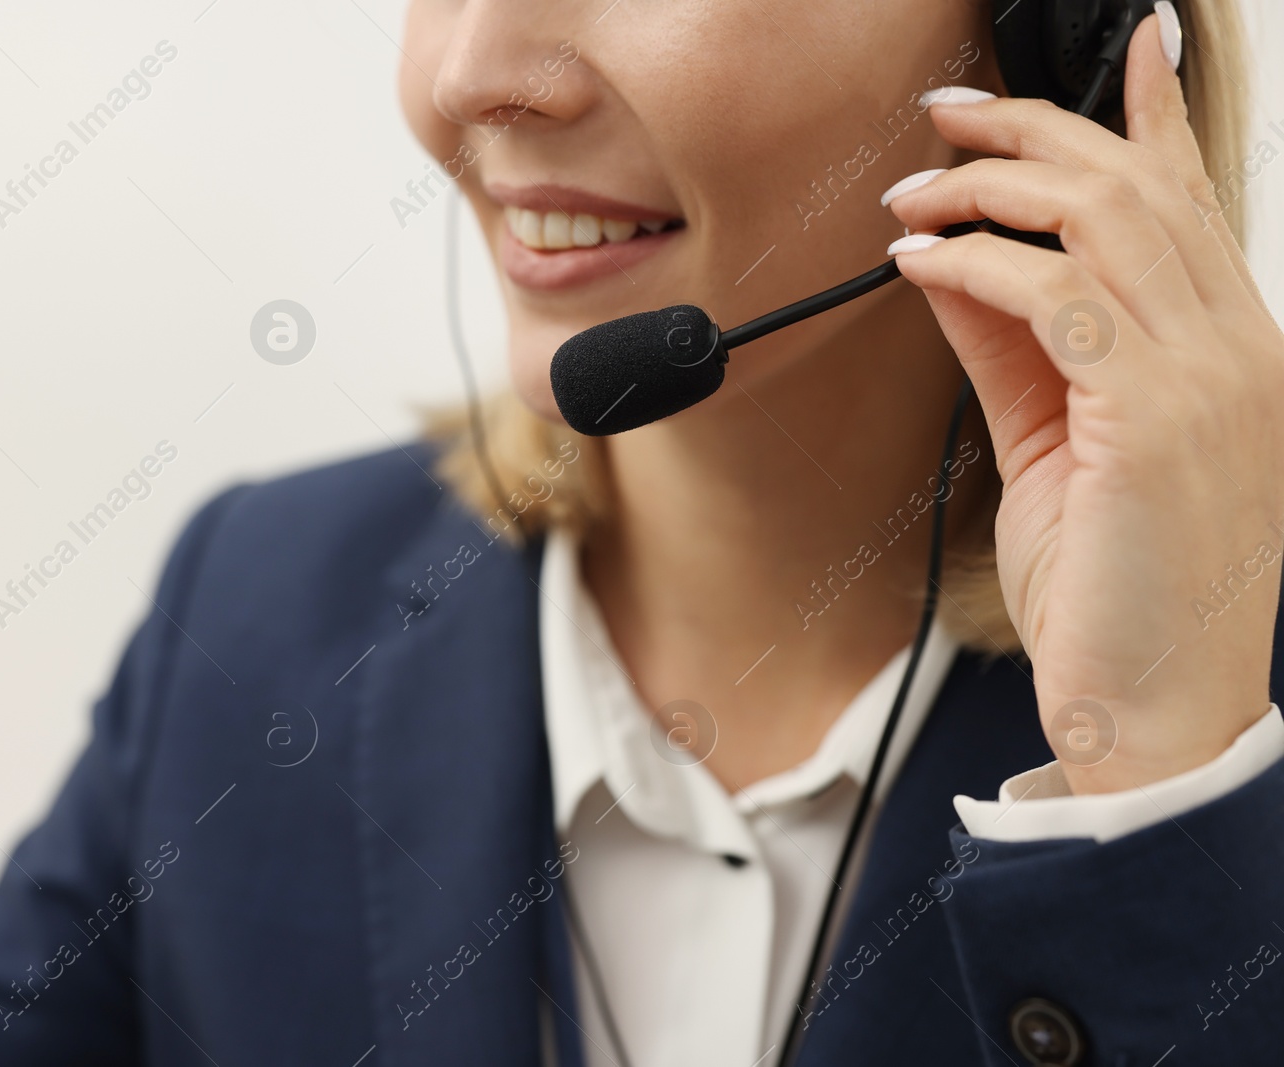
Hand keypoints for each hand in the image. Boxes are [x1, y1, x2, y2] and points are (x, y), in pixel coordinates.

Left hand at [884, 14, 1283, 793]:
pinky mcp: (1156, 417)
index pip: (1192, 201)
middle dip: (1034, 130)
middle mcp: (1238, 350)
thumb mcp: (1056, 448)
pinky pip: (1057, 297)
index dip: (1149, 114)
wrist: (1153, 714)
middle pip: (1137, 187)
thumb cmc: (1115, 591)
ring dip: (992, 187)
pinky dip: (978, 265)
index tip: (1125, 47)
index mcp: (1230, 353)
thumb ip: (1013, 350)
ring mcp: (1207, 379)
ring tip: (917, 187)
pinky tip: (920, 259)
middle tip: (945, 114)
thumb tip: (951, 263)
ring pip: (1101, 220)